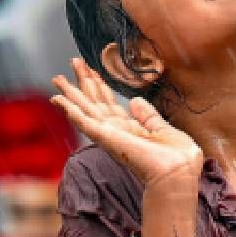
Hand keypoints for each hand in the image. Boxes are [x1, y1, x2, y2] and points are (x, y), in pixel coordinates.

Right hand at [51, 58, 203, 191]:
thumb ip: (149, 117)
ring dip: (71, 93)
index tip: (92, 70)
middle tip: (73, 62)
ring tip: (57, 78)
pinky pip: (83, 121)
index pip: (111, 105)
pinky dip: (70, 110)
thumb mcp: (165, 130)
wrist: (177, 174)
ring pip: (85, 110)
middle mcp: (116, 133)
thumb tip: (135, 101)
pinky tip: (58, 99)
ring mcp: (109, 136)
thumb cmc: (178, 159)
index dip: (101, 87)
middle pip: (95, 103)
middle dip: (84, 83)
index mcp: (131, 131)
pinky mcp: (105, 137)